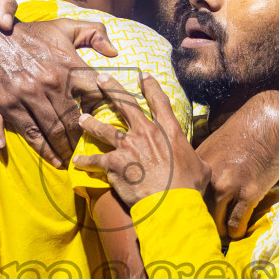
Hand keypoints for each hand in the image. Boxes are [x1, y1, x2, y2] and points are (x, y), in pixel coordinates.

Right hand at [0, 11, 116, 166]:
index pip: (98, 94)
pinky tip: (51, 160)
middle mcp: (51, 83)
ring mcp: (29, 96)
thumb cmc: (29, 33)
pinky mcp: (9, 105)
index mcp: (68, 65)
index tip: (106, 121)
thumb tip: (114, 52)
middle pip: (75, 121)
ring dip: (65, 149)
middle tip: (86, 149)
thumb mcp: (64, 26)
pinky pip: (29, 134)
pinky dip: (41, 150)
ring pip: (54, 132)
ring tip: (71, 158)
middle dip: (82, 139)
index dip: (105, 110)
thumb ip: (94, 33)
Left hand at [74, 75, 206, 208]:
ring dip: (91, 123)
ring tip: (82, 119)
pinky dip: (86, 161)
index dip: (151, 86)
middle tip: (101, 78)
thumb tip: (199, 164)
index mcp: (169, 131)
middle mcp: (146, 133)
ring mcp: (128, 147)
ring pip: (104, 129)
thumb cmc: (189, 187)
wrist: (171, 203)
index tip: (143, 75)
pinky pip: (96, 160)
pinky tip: (77, 161)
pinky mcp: (114, 164)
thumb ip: (195, 159)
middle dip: (112, 88)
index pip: (159, 102)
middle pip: (125, 104)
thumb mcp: (201, 168)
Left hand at [194, 90, 278, 238]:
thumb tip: (193, 188)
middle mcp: (209, 177)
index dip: (186, 210)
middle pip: (196, 212)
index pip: (182, 197)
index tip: (189, 221)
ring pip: (215, 222)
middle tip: (204, 235)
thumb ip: (202, 168)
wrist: (273, 123)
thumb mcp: (214, 145)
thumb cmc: (245, 133)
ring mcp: (229, 185)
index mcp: (197, 165)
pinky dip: (237, 231)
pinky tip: (239, 232)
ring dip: (220, 231)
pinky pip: (237, 223)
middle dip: (201, 225)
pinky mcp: (249, 193)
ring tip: (223, 236)